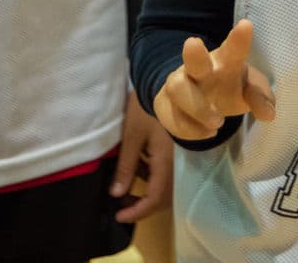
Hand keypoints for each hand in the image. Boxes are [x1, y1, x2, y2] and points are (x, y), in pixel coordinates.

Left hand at [111, 90, 174, 222]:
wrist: (167, 82)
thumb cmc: (148, 107)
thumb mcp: (132, 136)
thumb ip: (126, 166)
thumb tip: (117, 194)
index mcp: (166, 162)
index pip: (155, 198)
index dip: (137, 212)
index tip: (119, 216)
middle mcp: (178, 163)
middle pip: (163, 196)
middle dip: (142, 204)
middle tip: (121, 206)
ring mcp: (180, 156)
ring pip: (166, 183)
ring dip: (146, 189)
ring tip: (125, 186)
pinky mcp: (179, 148)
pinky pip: (167, 170)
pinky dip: (152, 174)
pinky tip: (138, 166)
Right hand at [155, 20, 276, 141]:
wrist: (198, 100)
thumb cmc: (229, 87)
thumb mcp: (251, 91)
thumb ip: (261, 98)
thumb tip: (268, 114)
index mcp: (225, 61)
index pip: (233, 49)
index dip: (239, 39)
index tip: (246, 25)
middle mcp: (199, 69)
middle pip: (193, 59)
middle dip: (194, 54)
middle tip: (193, 43)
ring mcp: (179, 85)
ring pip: (178, 88)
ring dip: (198, 107)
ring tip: (218, 123)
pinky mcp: (165, 105)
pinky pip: (172, 117)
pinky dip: (191, 130)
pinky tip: (207, 132)